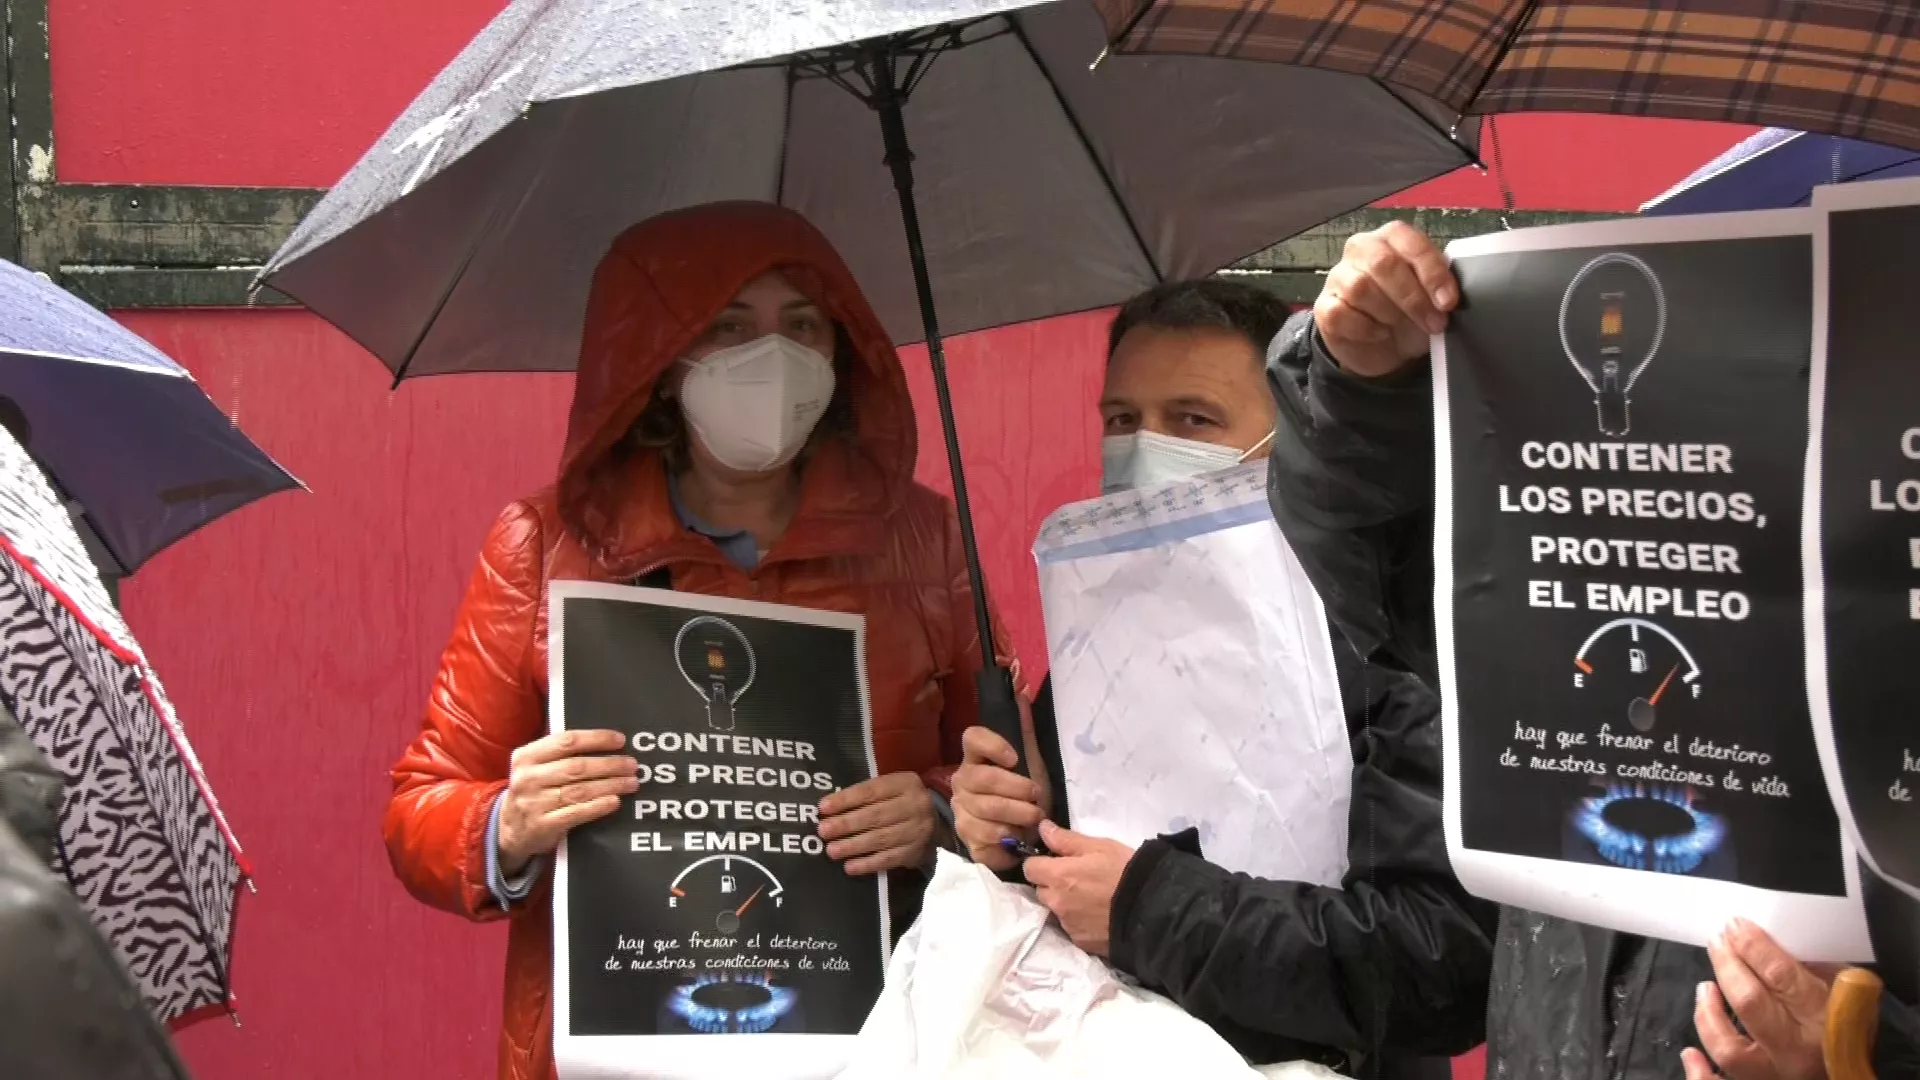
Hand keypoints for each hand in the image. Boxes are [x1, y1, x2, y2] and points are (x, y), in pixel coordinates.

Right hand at [498, 729, 638, 873]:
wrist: (510, 829)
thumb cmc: (534, 790)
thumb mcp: (536, 767)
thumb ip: (561, 754)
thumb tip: (607, 742)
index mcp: (526, 756)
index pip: (566, 741)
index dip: (596, 739)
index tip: (620, 740)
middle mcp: (528, 778)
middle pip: (577, 767)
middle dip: (610, 764)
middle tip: (632, 765)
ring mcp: (534, 803)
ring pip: (580, 790)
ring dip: (611, 785)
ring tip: (631, 782)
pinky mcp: (543, 825)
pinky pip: (576, 813)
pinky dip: (598, 806)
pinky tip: (615, 801)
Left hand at [818, 771, 937, 875]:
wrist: (938, 820)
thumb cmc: (901, 801)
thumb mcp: (890, 788)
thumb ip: (865, 795)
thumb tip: (828, 808)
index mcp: (905, 784)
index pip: (872, 791)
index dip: (846, 800)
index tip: (823, 808)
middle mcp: (914, 806)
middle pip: (876, 816)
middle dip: (847, 824)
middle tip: (823, 831)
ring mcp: (917, 831)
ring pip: (881, 839)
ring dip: (853, 846)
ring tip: (831, 851)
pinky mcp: (915, 852)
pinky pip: (888, 859)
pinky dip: (868, 864)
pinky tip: (850, 867)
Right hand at [952, 725, 1046, 871]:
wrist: (1024, 833)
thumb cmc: (1026, 794)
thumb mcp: (1032, 763)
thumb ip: (1026, 732)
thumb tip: (1022, 693)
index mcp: (976, 759)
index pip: (972, 738)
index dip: (993, 744)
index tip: (1015, 758)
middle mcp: (962, 783)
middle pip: (983, 779)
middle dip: (1016, 788)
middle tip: (1037, 796)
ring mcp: (962, 812)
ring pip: (986, 811)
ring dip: (1017, 815)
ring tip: (1034, 818)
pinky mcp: (968, 840)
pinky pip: (984, 839)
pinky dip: (1007, 839)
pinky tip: (1018, 838)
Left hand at [1022, 821, 1134, 957]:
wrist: (1151, 909)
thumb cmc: (1125, 871)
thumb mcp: (1099, 846)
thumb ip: (1066, 840)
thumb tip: (1042, 829)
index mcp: (1058, 876)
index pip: (1029, 868)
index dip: (1040, 863)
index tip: (1055, 861)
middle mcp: (1056, 903)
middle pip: (1040, 891)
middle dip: (1052, 884)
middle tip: (1077, 879)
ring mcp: (1068, 925)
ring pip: (1056, 910)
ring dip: (1065, 904)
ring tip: (1090, 899)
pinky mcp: (1081, 942)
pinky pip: (1071, 928)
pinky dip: (1079, 921)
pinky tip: (1098, 916)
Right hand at [1316, 220, 1457, 377]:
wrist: (1383, 347)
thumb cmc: (1410, 313)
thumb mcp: (1433, 298)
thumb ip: (1441, 288)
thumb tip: (1450, 297)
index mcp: (1393, 238)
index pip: (1411, 243)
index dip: (1432, 273)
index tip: (1448, 302)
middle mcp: (1362, 249)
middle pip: (1382, 263)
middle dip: (1412, 297)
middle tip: (1434, 323)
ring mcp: (1339, 276)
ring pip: (1360, 288)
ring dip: (1389, 314)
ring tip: (1401, 327)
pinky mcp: (1324, 306)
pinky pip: (1341, 313)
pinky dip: (1366, 329)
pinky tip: (1379, 334)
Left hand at [1682, 918, 1840, 1079]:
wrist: (1856, 1067)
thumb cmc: (1849, 1020)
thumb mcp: (1838, 985)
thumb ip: (1804, 964)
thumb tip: (1760, 936)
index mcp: (1825, 1020)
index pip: (1780, 976)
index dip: (1752, 946)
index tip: (1735, 925)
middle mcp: (1798, 1052)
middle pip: (1749, 1003)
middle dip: (1727, 965)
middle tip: (1717, 942)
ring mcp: (1776, 1074)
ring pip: (1728, 1048)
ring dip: (1708, 1013)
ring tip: (1706, 988)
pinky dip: (1699, 1073)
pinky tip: (1690, 1054)